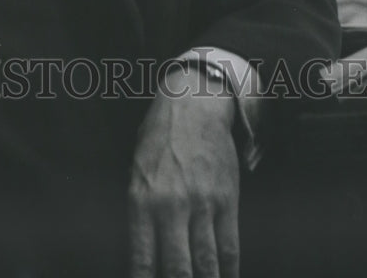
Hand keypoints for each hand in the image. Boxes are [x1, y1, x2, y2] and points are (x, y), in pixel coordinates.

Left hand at [129, 66, 239, 277]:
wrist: (194, 104)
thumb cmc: (160, 137)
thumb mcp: (137, 171)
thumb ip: (141, 212)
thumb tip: (147, 254)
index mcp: (142, 200)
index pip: (143, 260)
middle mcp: (170, 206)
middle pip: (177, 270)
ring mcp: (202, 204)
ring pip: (206, 264)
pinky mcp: (227, 200)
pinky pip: (229, 247)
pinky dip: (229, 272)